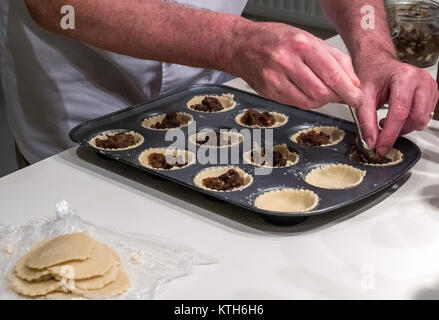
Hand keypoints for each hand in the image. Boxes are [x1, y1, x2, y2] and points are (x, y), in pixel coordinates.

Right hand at [231, 22, 363, 108]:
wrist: (242, 45)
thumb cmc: (275, 39)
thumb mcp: (309, 38)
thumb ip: (334, 59)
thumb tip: (352, 82)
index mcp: (301, 44)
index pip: (332, 74)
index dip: (348, 91)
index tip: (357, 99)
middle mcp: (286, 61)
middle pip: (321, 91)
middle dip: (336, 97)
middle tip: (343, 96)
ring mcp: (275, 78)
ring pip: (309, 101)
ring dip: (322, 100)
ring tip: (323, 91)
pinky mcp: (269, 91)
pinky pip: (296, 103)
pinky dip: (307, 101)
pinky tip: (308, 92)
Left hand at [355, 58, 438, 155]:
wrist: (379, 65)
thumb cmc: (372, 76)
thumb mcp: (363, 97)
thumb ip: (365, 120)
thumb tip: (371, 141)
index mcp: (405, 77)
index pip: (400, 112)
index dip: (389, 134)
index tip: (380, 147)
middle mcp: (421, 80)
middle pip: (416, 118)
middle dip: (398, 131)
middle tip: (381, 129)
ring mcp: (430, 86)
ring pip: (422, 120)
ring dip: (404, 127)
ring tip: (387, 119)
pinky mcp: (433, 93)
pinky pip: (425, 116)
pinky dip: (410, 121)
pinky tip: (398, 115)